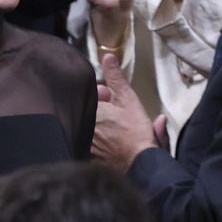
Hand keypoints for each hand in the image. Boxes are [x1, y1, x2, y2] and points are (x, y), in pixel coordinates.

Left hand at [90, 53, 162, 169]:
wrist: (140, 164)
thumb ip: (116, 78)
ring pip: (87, 128)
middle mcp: (81, 127)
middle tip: (116, 114)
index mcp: (89, 111)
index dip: (102, 96)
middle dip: (100, 110)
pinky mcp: (86, 158)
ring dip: (98, 126)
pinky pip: (86, 145)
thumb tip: (108, 56)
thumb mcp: (128, 99)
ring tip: (115, 129)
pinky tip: (109, 144)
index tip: (111, 98)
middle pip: (87, 113)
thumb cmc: (135, 132)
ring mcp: (82, 144)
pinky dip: (95, 142)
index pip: (88, 98)